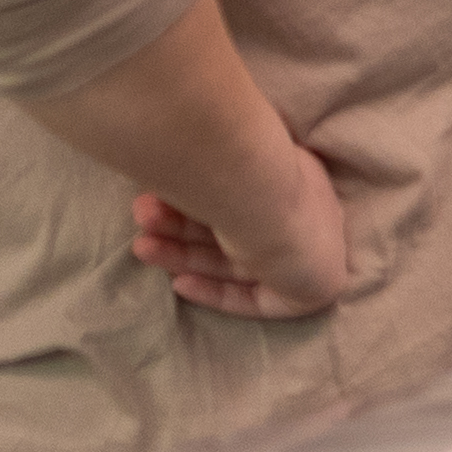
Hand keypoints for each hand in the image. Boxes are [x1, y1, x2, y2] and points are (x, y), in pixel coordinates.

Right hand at [133, 140, 353, 316]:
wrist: (264, 195)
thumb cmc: (235, 162)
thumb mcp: (210, 154)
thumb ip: (196, 161)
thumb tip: (157, 154)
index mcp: (291, 170)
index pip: (242, 196)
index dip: (197, 205)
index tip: (159, 200)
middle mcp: (304, 208)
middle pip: (233, 228)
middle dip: (181, 227)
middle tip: (143, 217)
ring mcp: (310, 249)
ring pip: (235, 260)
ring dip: (183, 254)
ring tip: (141, 247)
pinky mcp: (310, 289)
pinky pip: (256, 297)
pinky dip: (216, 291)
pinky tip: (180, 283)